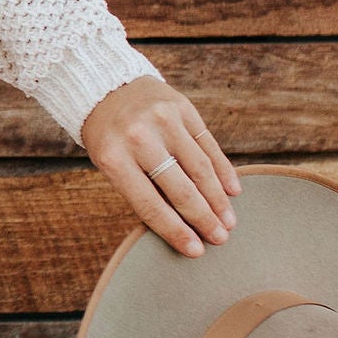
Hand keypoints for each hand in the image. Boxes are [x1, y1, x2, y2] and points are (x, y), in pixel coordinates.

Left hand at [79, 74, 239, 258]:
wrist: (105, 86)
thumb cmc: (108, 136)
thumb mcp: (110, 163)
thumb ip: (141, 188)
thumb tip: (181, 227)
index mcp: (114, 158)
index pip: (149, 204)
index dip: (175, 230)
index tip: (196, 251)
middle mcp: (140, 138)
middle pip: (180, 188)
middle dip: (203, 219)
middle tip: (220, 239)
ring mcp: (163, 120)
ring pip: (200, 168)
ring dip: (218, 199)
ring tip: (229, 222)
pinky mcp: (182, 107)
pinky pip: (208, 144)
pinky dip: (222, 170)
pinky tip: (232, 190)